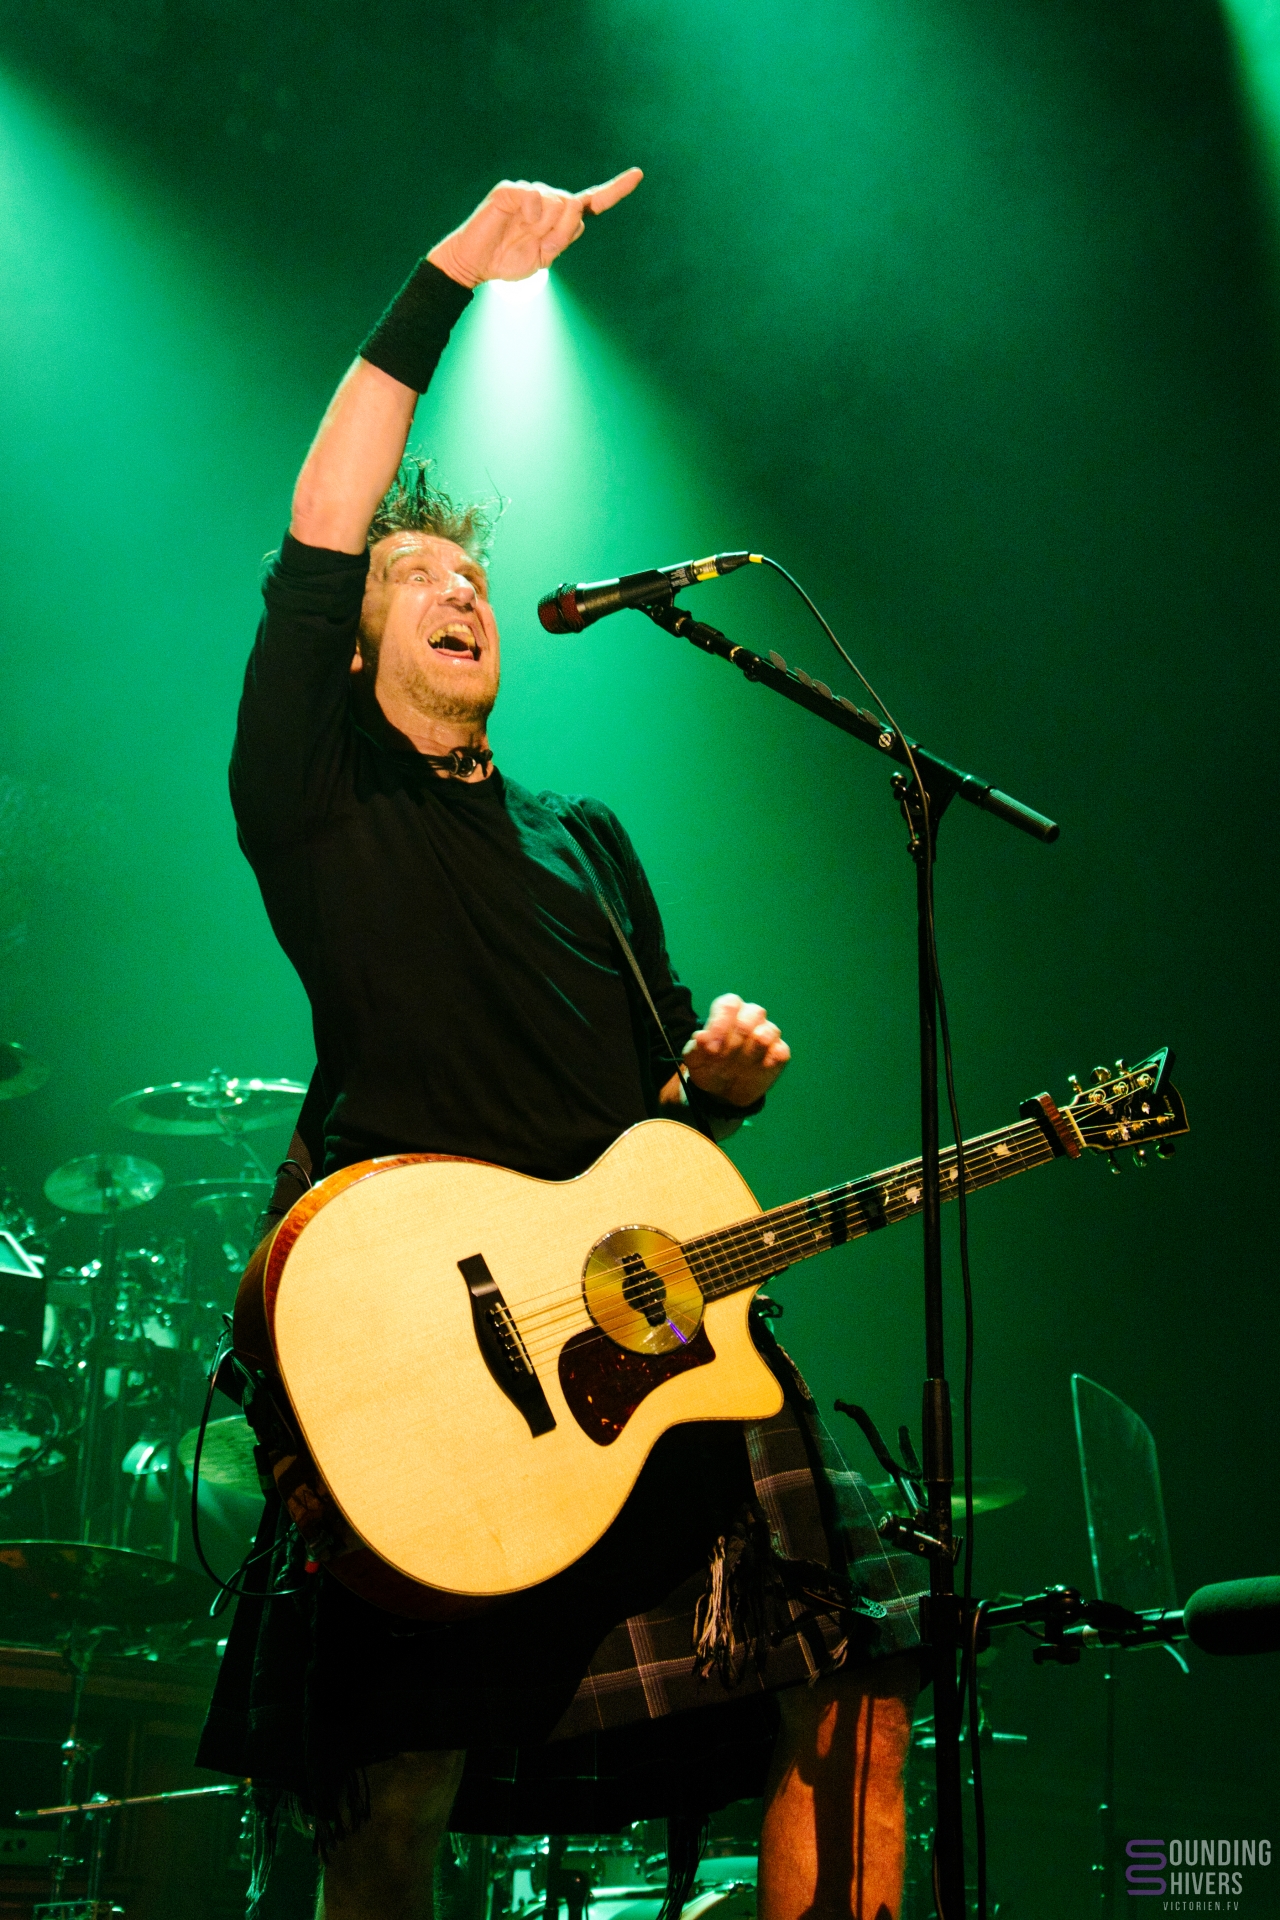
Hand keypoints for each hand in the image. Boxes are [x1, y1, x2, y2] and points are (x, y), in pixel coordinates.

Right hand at [427, 169, 642, 288]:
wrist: (476, 264)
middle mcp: (548, 200)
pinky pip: (535, 197)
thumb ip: (564, 236)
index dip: (615, 189)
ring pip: (559, 203)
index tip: (638, 175)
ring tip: (524, 235)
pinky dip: (531, 214)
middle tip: (540, 246)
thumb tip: (576, 205)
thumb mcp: (545, 257)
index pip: (592, 202)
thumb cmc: (509, 261)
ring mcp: (531, 192)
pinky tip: (519, 220)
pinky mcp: (512, 190)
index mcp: (560, 218)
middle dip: (562, 233)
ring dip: (546, 227)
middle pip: (575, 208)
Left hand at [683, 994, 790, 1110]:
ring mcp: (768, 1033)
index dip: (720, 1024)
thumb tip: (700, 1037)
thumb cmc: (708, 1066)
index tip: (711, 1048)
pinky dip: (767, 1063)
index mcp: (728, 1011)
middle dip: (736, 1039)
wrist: (722, 1091)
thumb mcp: (695, 1061)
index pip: (729, 1004)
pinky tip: (755, 1071)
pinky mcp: (779, 1052)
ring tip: (738, 1066)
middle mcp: (751, 1017)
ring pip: (768, 1032)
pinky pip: (780, 1052)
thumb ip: (695, 1049)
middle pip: (753, 1013)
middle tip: (723, 1058)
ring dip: (751, 1051)